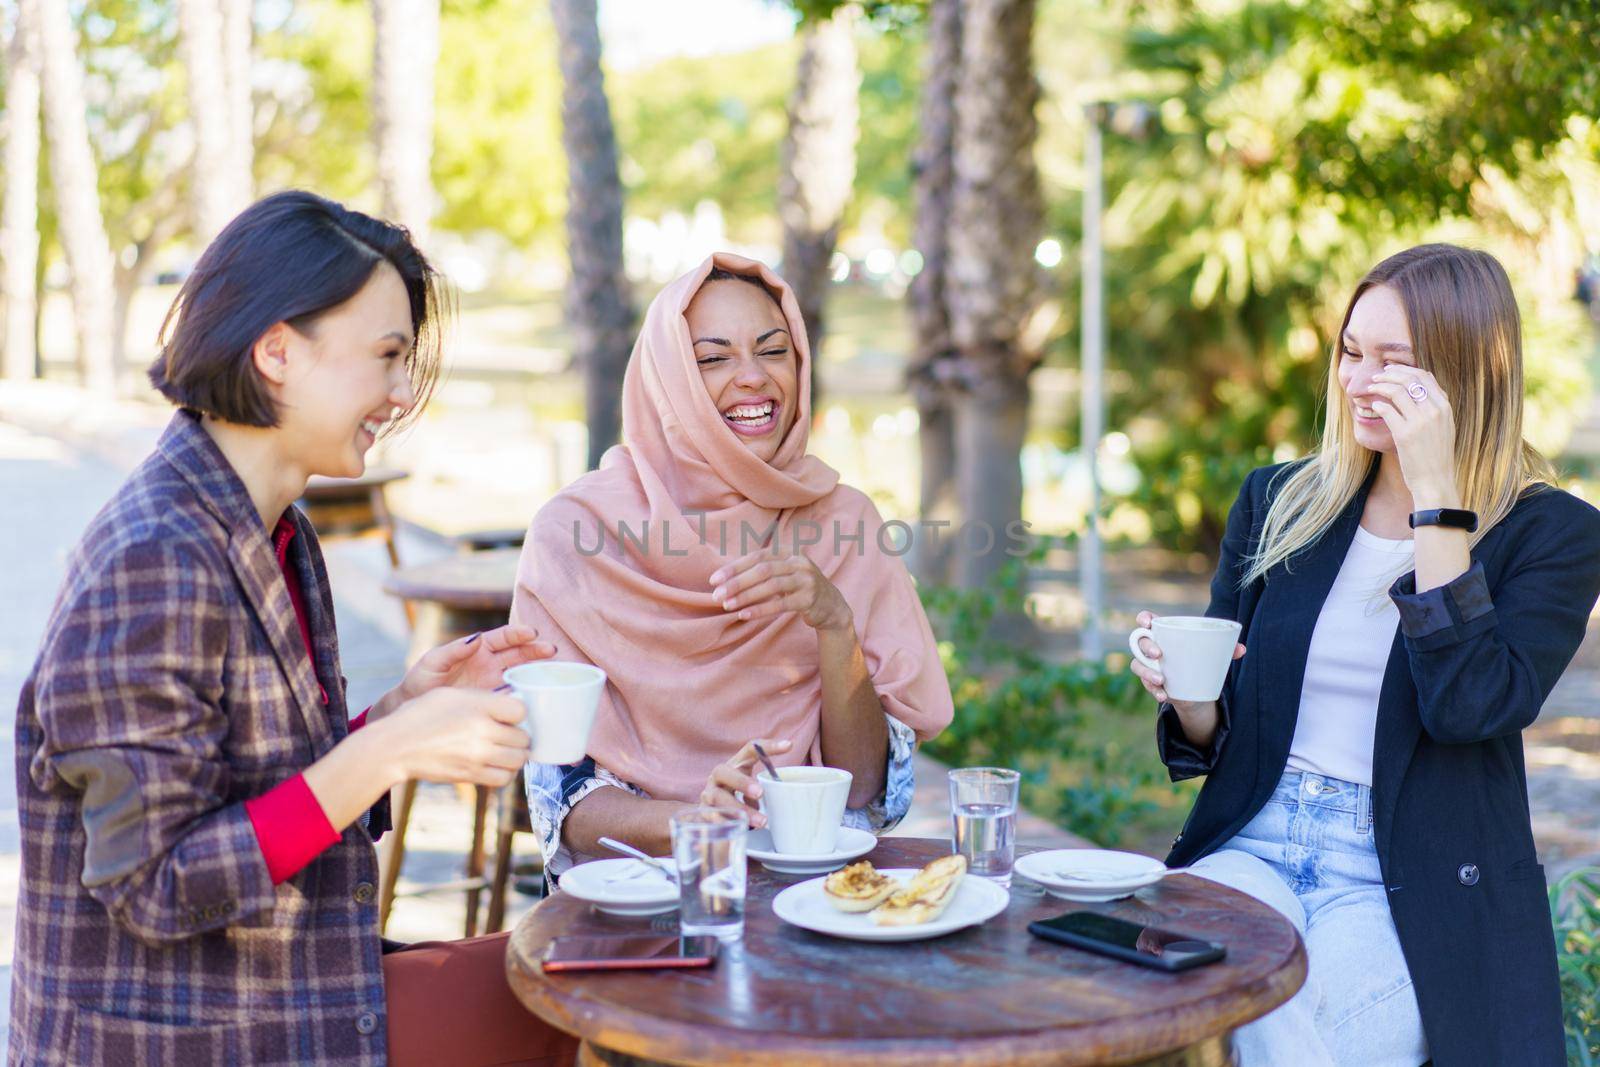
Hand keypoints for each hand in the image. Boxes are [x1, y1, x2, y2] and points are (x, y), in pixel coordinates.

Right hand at [377, 687, 530, 787]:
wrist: (396, 746)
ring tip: (505, 750)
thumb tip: (510, 705)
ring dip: (515, 755)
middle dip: (518, 735)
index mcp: (478, 706)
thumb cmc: (421, 715)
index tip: (508, 715)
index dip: (517, 713)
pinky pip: (504, 778)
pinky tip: (496, 765)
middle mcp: (482, 731)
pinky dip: (505, 773)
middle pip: (523, 737)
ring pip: (519, 759)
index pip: (521, 711)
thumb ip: (483, 699)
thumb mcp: (451, 694)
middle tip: (507, 734)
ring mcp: (478, 755)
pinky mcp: (471, 775)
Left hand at [396, 624, 555, 702]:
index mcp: (478, 649)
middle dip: (536, 650)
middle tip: (551, 650)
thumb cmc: (420, 682)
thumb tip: (475, 637)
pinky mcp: (495, 703)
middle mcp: (490, 664)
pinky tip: (542, 695)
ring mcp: (495, 683)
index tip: (532, 633)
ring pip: (522, 673)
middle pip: (519, 653)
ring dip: (538, 670)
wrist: (414, 710)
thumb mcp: (432, 662)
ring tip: (555, 669)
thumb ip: (453, 650)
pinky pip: (516, 696)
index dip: (518, 634)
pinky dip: (530, 694)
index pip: (503, 638)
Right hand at [698, 737, 793, 828]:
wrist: (711, 813)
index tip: (789, 746)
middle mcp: (717, 777)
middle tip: (760, 793)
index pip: (750, 749)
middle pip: (724, 772)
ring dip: (739, 809)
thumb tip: (790, 791)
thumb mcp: (753, 787)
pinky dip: (726, 823)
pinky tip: (740, 830)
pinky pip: (712, 817)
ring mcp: (708, 794)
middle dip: (741, 782)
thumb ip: (768, 785)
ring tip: (761, 821)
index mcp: (734, 765)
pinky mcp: (703, 813)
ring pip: (718, 798)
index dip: (769, 746)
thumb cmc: (737, 796)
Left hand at [709, 551, 851, 631]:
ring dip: (746, 596)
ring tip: (727, 605)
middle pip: (762, 570)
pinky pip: (781, 604)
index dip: (734, 567)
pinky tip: (745, 614)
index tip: (714, 580)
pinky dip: (761, 609)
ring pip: (771, 585)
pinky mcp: (810, 598)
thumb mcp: (784, 574)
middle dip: (736, 582)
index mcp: (788, 553)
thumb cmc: (799, 589)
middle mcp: (798, 562)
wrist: (831, 607)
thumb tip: (726, 578)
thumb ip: (762, 571)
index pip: (757, 557)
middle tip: (716, 595)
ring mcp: (806, 579)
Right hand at [1128, 610, 1244, 709]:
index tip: (1148, 623)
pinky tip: (1164, 694)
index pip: (1146, 620)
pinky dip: (1154, 690)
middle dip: (1146, 647)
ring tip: (1161, 680)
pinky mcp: (1150, 682)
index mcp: (1163, 633)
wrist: (1195, 688)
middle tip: (1159, 654)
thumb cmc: (1200, 659)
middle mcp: (1151, 647)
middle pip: (1139, 641)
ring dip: (1147, 672)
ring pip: (1137, 664)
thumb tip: (1242, 649)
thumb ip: (1225, 649)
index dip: (1143, 619)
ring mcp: (1149, 665)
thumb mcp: (1211, 653)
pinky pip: (1146, 684)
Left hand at [1367, 366, 1459, 507]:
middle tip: (1377, 375)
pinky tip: (1373, 406)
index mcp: (1445, 408)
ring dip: (1380, 386)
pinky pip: (1387, 410)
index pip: (1426, 377)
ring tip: (1371, 388)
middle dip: (1391, 373)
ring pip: (1396, 391)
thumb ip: (1434, 409)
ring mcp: (1420, 421)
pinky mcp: (1405, 434)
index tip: (1392, 369)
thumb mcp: (1444, 428)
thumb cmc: (1436, 456)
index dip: (1406, 370)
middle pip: (1410, 379)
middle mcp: (1435, 411)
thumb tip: (1418, 391)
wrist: (1435, 481)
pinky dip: (1378, 404)